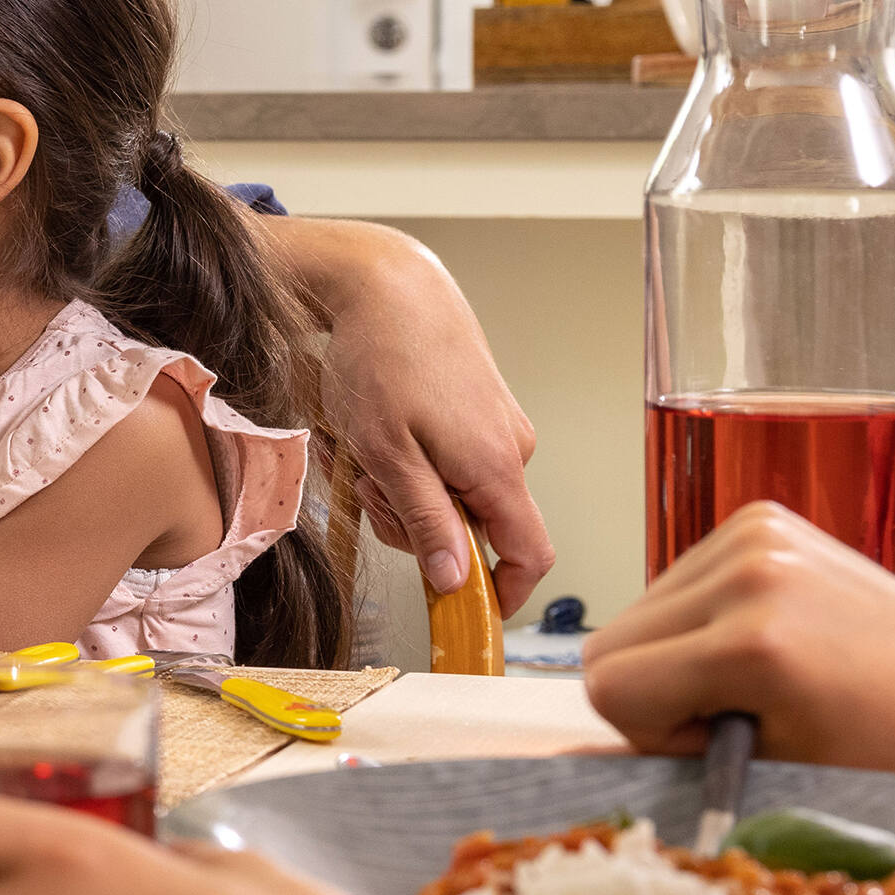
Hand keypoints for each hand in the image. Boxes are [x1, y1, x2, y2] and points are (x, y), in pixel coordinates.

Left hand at [277, 217, 551, 611]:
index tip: (458, 607)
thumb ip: (425, 519)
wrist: (393, 286)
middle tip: (365, 482)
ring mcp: (499, 430)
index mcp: (497, 469)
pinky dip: (407, 457)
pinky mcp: (481, 413)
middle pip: (472, 528)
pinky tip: (376, 429)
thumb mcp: (388, 453)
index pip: (529, 555)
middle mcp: (512, 452)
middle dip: (413, 521)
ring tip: (366, 443)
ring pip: (450, 494)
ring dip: (401, 486)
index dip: (501, 592)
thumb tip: (454, 581)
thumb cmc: (384, 361)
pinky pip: (446, 461)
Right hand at [584, 502, 894, 791]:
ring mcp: (757, 536)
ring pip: (638, 607)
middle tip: (727, 712)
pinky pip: (677, 577)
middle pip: (607, 641)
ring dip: (674, 648)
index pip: (607, 683)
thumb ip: (669, 743)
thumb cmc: (889, 746)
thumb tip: (578, 742)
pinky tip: (758, 635)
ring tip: (754, 674)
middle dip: (653, 687)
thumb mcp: (768, 760)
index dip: (649, 729)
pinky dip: (699, 615)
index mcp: (752, 642)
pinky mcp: (762, 519)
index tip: (711, 738)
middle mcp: (750, 573)